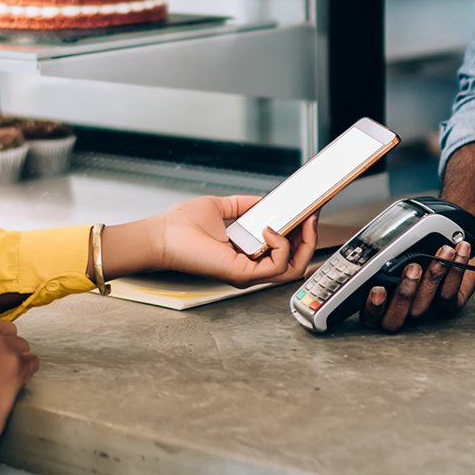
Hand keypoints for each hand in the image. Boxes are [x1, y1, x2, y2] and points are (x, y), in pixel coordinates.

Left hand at [151, 195, 318, 287]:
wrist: (162, 235)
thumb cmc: (181, 227)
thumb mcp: (222, 208)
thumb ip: (244, 205)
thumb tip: (264, 200)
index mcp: (246, 255)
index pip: (285, 253)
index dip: (302, 236)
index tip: (309, 215)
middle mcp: (249, 268)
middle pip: (296, 264)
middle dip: (310, 240)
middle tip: (312, 219)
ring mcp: (248, 274)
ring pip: (293, 269)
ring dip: (303, 243)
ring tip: (301, 223)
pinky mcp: (243, 274)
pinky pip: (277, 266)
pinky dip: (282, 246)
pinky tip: (270, 230)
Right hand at [361, 241, 474, 331]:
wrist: (447, 246)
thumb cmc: (414, 248)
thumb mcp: (393, 250)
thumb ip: (381, 256)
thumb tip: (377, 250)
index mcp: (381, 302)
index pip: (370, 316)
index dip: (373, 307)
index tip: (377, 289)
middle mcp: (401, 311)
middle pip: (395, 319)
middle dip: (404, 294)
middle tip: (413, 268)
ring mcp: (424, 311)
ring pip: (423, 305)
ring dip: (434, 275)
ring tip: (443, 251)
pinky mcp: (449, 306)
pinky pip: (449, 294)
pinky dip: (455, 268)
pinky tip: (459, 250)